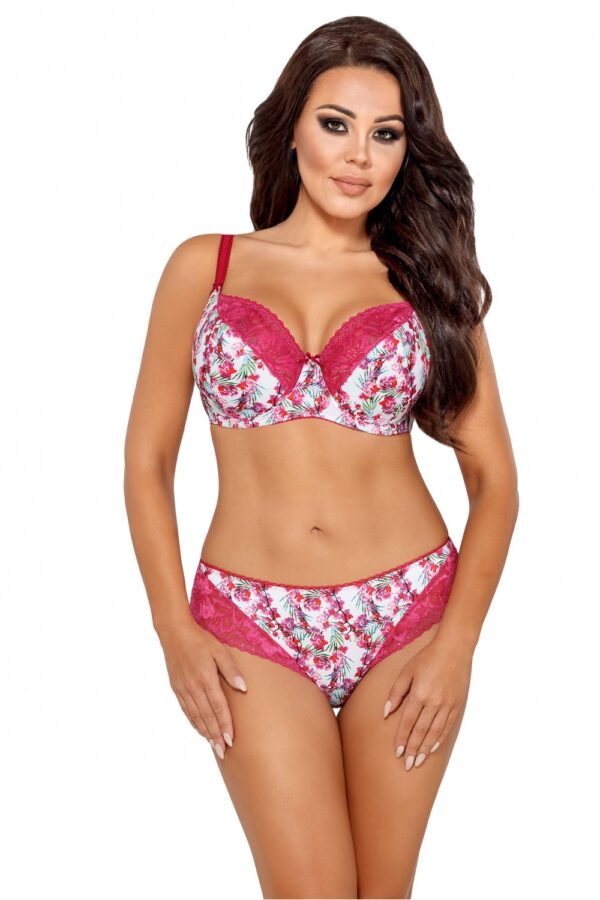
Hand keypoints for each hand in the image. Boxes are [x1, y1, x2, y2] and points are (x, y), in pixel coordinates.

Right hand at [157, 616, 247, 759]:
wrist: (174, 633)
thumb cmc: (200, 639)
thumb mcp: (219, 650)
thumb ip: (231, 670)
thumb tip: (243, 688)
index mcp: (206, 678)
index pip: (218, 707)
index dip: (225, 724)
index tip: (231, 740)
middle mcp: (193, 687)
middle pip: (206, 717)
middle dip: (216, 736)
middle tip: (224, 752)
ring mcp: (183, 689)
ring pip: (195, 716)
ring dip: (205, 733)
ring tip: (214, 747)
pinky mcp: (177, 689)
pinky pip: (186, 710)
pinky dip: (194, 723)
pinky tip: (200, 730)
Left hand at [382, 635, 472, 770]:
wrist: (454, 649)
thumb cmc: (427, 657)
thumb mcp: (407, 671)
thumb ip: (396, 692)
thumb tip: (386, 712)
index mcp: (419, 693)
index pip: (407, 722)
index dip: (401, 739)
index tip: (397, 753)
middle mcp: (433, 702)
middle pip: (421, 731)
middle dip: (413, 750)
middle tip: (407, 765)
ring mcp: (447, 705)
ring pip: (434, 733)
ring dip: (426, 749)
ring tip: (419, 761)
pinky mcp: (457, 705)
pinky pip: (447, 726)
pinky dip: (440, 739)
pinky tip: (433, 748)